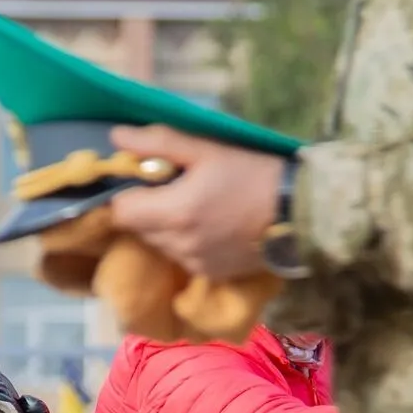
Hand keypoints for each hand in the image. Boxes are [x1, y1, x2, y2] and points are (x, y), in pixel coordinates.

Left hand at [108, 125, 286, 281]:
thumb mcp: (207, 150)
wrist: (297, 212)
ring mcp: (194, 263)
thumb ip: (158, 143)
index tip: (148, 180)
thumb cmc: (252, 173)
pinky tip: (210, 226)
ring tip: (196, 206)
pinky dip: (186, 243)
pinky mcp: (209, 274)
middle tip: (175, 188)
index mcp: (174, 212)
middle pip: (137, 229)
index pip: (121, 211)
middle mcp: (178, 245)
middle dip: (147, 208)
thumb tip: (116, 138)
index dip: (129, 193)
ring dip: (165, 226)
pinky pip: (181, 257)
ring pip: (158, 244)